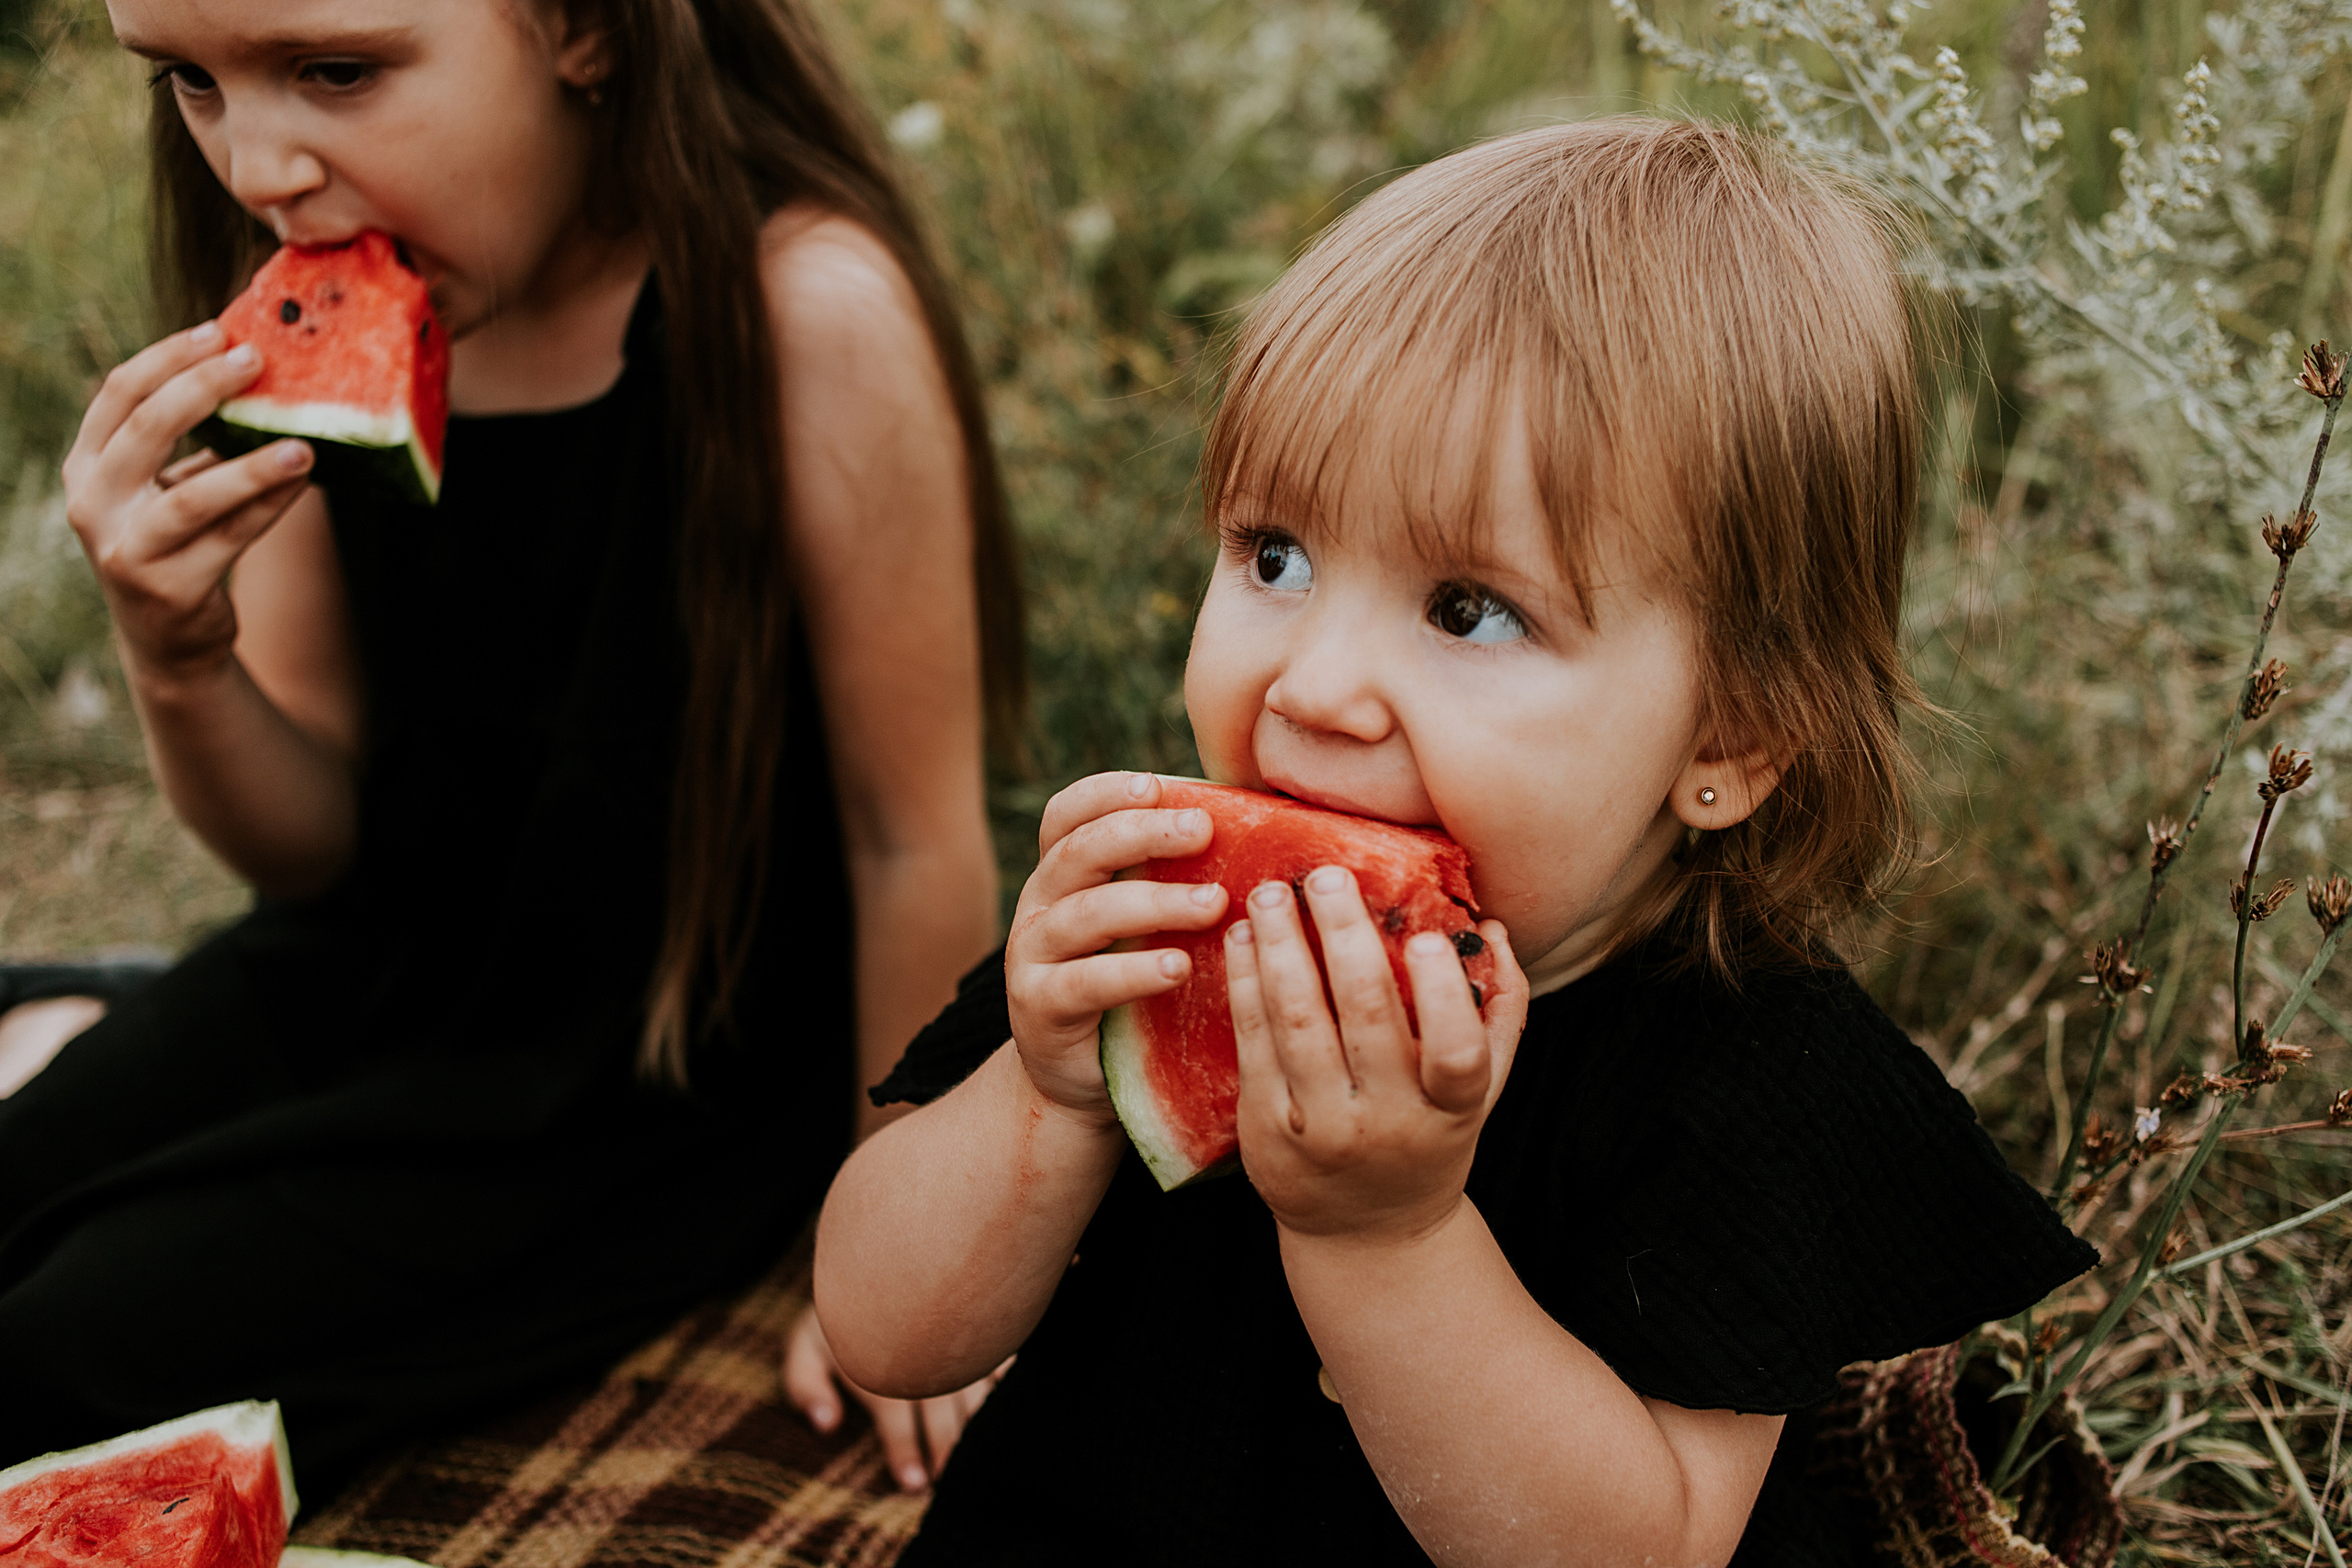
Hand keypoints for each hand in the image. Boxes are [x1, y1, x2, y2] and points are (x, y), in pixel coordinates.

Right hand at [61, 322, 314, 684]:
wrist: (168, 636)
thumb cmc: (175, 541)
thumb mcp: (163, 486)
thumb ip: (190, 439)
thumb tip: (260, 371)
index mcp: (87, 465)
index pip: (119, 394)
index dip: (168, 357)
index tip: (220, 332)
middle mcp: (93, 505)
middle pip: (146, 429)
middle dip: (203, 389)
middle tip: (257, 361)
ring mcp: (127, 550)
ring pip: (192, 497)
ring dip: (251, 468)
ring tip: (302, 446)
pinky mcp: (169, 589)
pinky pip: (231, 539)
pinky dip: (270, 508)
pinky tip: (303, 483)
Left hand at [782, 1301, 1006, 1491]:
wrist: (877, 1249)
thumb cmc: (840, 1307)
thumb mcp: (806, 1343)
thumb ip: (805, 1385)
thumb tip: (826, 1424)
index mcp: (881, 1367)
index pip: (896, 1422)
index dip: (905, 1454)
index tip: (914, 1484)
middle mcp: (923, 1356)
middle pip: (943, 1415)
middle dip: (946, 1452)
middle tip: (949, 1482)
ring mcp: (953, 1341)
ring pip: (975, 1393)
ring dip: (979, 1427)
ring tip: (983, 1457)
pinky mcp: (977, 1326)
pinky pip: (1000, 1358)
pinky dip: (1007, 1380)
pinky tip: (1011, 1399)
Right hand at [1003, 771, 1228, 1122]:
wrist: (1079, 1075)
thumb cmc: (1132, 982)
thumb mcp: (1147, 922)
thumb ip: (1179, 875)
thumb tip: (1267, 822)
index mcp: (1064, 871)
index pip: (1068, 813)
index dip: (1107, 792)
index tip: (1159, 785)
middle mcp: (1040, 904)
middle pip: (1079, 850)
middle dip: (1142, 832)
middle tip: (1203, 829)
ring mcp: (1032, 955)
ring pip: (1086, 914)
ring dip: (1154, 902)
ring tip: (1214, 903)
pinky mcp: (1040, 1007)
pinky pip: (1086, 983)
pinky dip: (1135, 972)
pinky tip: (1180, 967)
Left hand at [1226, 866, 1528, 1244]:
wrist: (1366, 1234)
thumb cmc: (1430, 1137)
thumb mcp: (1482, 1091)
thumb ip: (1500, 1010)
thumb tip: (1494, 929)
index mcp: (1449, 1109)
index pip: (1456, 1056)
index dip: (1443, 998)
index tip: (1425, 938)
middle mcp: (1385, 1122)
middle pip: (1363, 1020)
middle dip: (1342, 939)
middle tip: (1326, 876)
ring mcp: (1320, 1128)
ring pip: (1296, 1024)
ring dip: (1279, 949)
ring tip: (1269, 893)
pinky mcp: (1265, 1127)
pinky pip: (1252, 1041)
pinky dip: (1244, 982)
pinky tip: (1242, 939)